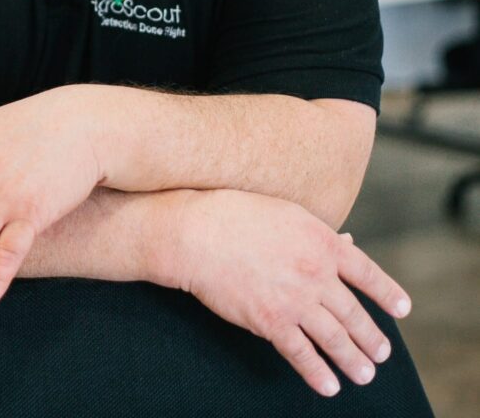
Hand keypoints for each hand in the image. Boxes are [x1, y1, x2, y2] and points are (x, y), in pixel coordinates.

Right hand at [157, 189, 410, 397]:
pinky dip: (318, 373)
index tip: (402, 309)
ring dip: (354, 360)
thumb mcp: (287, 213)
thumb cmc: (237, 214)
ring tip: (364, 374)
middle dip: (372, 337)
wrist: (198, 233)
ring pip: (335, 338)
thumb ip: (318, 232)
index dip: (387, 292)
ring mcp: (295, 300)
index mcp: (322, 241)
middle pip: (355, 313)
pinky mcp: (270, 322)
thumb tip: (348, 242)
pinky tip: (328, 385)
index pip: (366, 272)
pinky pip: (302, 354)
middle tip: (381, 353)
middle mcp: (316, 273)